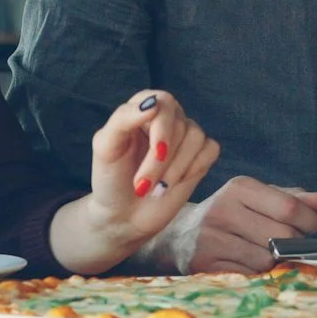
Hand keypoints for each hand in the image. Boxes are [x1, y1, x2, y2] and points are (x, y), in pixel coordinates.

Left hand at [58, 90, 218, 272]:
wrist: (123, 215)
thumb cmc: (110, 179)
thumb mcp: (106, 147)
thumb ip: (123, 119)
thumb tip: (153, 103)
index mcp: (143, 108)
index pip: (164, 102)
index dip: (162, 128)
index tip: (155, 152)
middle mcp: (167, 118)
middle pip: (180, 125)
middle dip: (161, 160)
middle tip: (142, 185)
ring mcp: (185, 138)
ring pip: (196, 138)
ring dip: (176, 168)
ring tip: (156, 188)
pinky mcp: (199, 157)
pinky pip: (210, 150)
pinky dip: (194, 168)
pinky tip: (175, 183)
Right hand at [169, 176, 316, 273]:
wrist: (178, 234)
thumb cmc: (228, 213)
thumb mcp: (257, 198)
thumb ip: (291, 198)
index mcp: (239, 187)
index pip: (289, 207)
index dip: (309, 221)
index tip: (311, 226)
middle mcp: (223, 210)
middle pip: (281, 235)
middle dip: (295, 243)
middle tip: (291, 243)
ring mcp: (211, 238)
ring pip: (266, 260)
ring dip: (274, 261)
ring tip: (266, 253)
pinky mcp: (204, 264)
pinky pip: (247, 275)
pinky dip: (255, 273)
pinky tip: (248, 263)